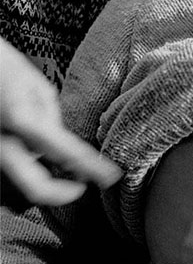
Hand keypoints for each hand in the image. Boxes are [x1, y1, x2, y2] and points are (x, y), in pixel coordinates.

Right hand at [0, 38, 120, 207]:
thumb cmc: (1, 68)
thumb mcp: (36, 86)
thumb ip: (51, 121)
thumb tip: (62, 150)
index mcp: (20, 120)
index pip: (67, 153)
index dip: (93, 168)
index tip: (111, 176)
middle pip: (37, 190)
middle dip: (64, 193)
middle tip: (80, 184)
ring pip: (15, 195)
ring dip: (40, 186)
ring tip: (53, 169)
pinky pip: (1, 187)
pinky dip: (18, 182)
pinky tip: (28, 163)